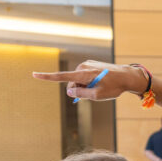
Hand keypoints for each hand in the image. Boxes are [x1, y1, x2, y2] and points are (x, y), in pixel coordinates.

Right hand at [32, 60, 148, 101]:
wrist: (128, 76)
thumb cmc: (114, 87)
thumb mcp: (97, 95)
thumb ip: (81, 94)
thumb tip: (69, 91)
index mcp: (83, 74)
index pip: (62, 77)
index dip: (47, 77)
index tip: (34, 74)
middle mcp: (83, 67)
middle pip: (73, 84)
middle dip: (80, 91)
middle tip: (96, 93)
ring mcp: (87, 65)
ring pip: (79, 81)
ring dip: (86, 87)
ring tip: (101, 87)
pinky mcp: (91, 65)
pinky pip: (85, 77)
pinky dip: (90, 82)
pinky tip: (102, 83)